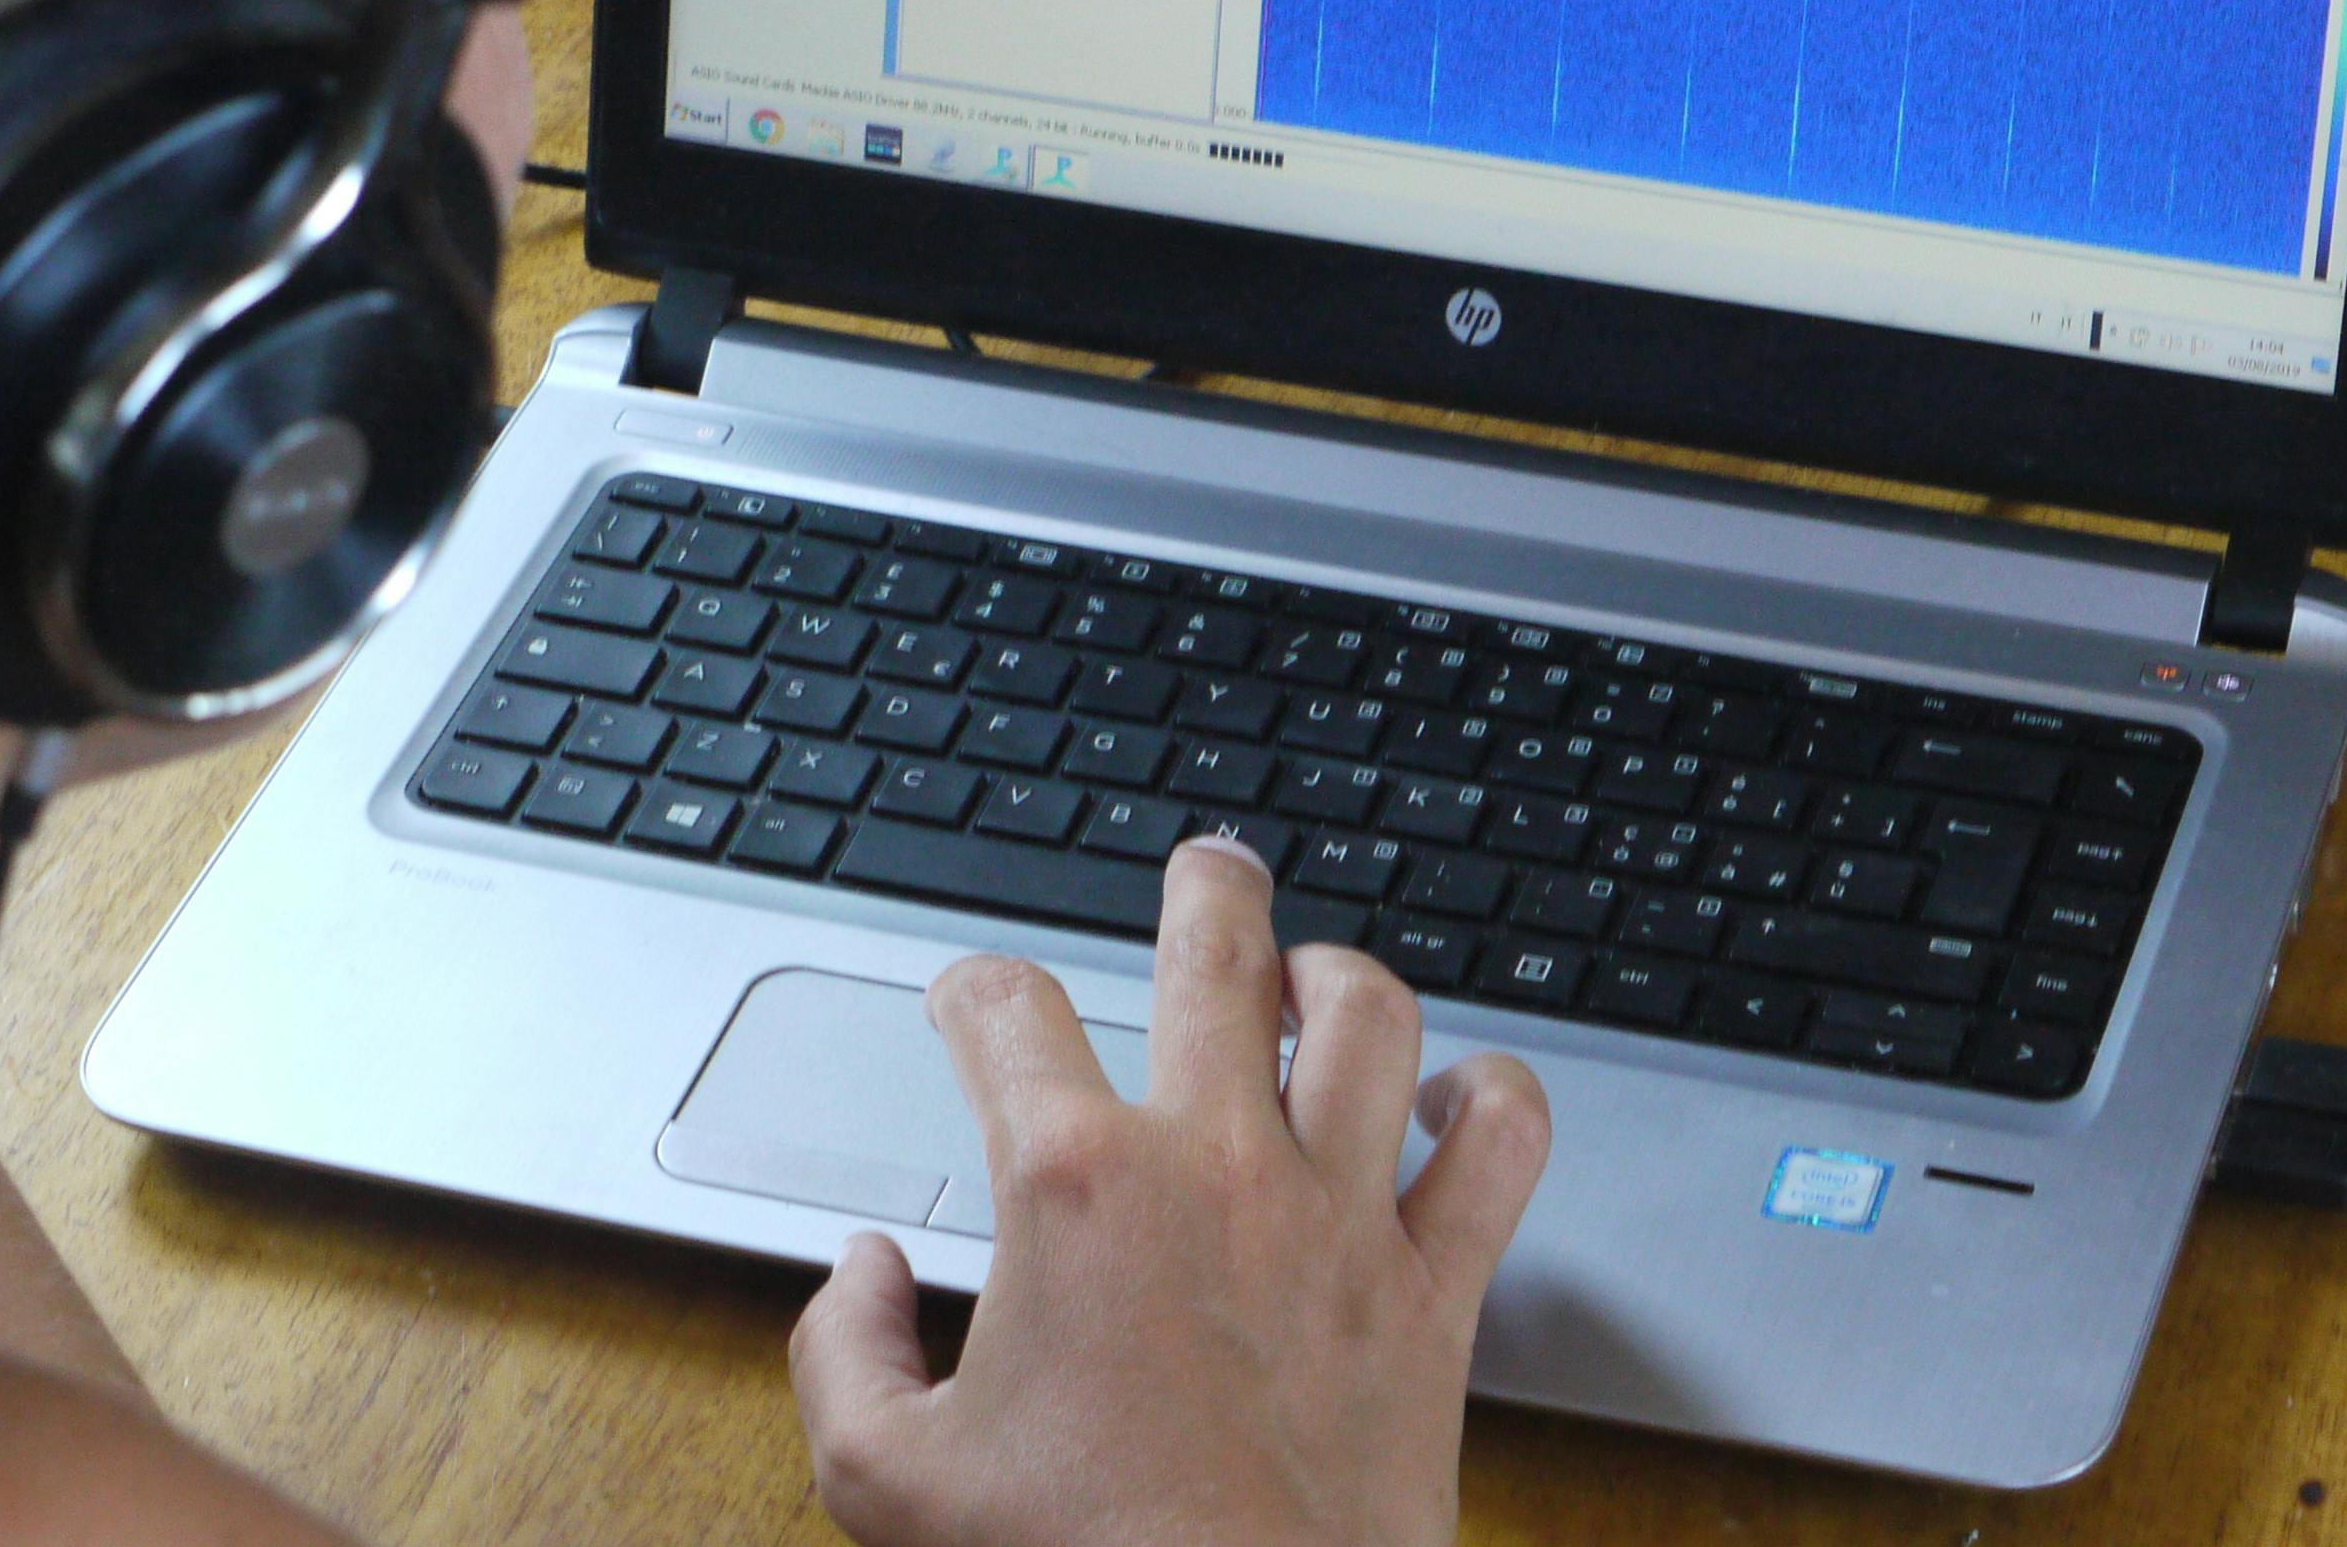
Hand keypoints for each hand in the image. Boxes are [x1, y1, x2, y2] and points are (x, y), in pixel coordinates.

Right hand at [787, 837, 1551, 1546]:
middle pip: (1219, 954)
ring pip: (1371, 1016)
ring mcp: (1339, 1222)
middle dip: (1205, 888)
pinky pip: (1504, 1152)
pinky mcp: (1433, 1296)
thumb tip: (856, 1273)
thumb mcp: (886, 1481)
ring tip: (1319, 972)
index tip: (970, 1007)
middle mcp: (1216, 1169)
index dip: (971, 992)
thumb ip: (842, 1352)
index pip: (1006, 1013)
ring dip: (1341, 973)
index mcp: (1073, 1190)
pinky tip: (1464, 1095)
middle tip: (1207, 866)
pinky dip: (1497, 1100)